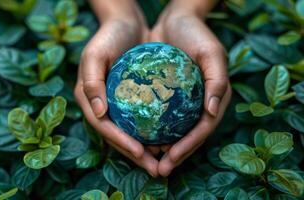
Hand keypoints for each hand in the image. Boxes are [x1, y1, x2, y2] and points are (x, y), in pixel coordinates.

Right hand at [74, 6, 159, 175]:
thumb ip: (92, 83)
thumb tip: (98, 113)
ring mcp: (115, 105)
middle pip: (116, 136)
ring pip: (129, 133)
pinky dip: (151, 133)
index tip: (139, 151)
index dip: (119, 142)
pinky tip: (167, 141)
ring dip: (144, 149)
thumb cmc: (108, 36)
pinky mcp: (130, 101)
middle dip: (134, 154)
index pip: (102, 126)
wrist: (125, 23)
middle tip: (154, 168)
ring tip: (163, 161)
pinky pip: (140, 121)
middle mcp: (100, 105)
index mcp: (88, 98)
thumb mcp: (95, 55)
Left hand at [150, 11, 231, 176]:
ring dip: (160, 147)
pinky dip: (151, 129)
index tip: (171, 158)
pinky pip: (158, 117)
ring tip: (146, 159)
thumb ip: (217, 82)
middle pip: (187, 137)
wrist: (176, 20)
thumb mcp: (212, 53)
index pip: (202, 130)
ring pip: (172, 131)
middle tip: (157, 169)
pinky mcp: (167, 97)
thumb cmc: (197, 34)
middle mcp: (199, 105)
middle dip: (174, 155)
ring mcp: (183, 103)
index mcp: (214, 100)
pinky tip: (137, 137)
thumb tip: (212, 112)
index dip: (188, 147)